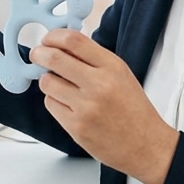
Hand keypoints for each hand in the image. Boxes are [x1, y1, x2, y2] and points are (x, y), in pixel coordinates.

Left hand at [30, 29, 178, 183]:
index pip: (74, 40)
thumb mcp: (121, 75)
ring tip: (59, 85)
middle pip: (54, 58)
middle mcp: (99, 85)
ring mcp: (86, 107)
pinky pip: (50, 104)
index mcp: (112, 67)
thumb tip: (61, 45)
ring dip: (48, 80)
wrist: (147, 146)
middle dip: (39, 54)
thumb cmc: (134, 110)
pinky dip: (54, 101)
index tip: (48, 40)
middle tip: (37, 55)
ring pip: (47, 82)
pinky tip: (67, 104)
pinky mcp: (76, 126)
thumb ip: (93, 59)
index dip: (53, 36)